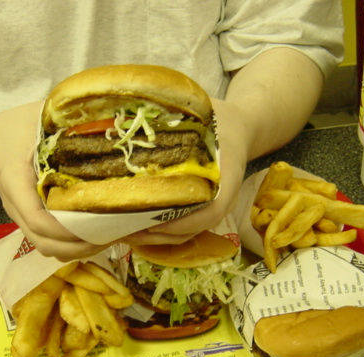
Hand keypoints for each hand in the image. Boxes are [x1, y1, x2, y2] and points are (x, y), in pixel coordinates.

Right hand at [0, 102, 109, 260]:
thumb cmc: (14, 127)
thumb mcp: (37, 115)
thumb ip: (65, 116)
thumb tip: (107, 116)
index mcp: (15, 179)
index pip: (35, 217)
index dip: (64, 229)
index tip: (95, 226)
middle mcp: (16, 205)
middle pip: (43, 242)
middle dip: (79, 246)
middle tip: (114, 235)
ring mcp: (22, 217)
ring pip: (47, 248)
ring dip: (78, 250)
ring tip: (110, 237)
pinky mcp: (32, 220)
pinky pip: (50, 243)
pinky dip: (73, 246)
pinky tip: (98, 235)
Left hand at [125, 97, 248, 244]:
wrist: (240, 129)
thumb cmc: (219, 120)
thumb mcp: (204, 113)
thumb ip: (177, 116)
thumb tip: (138, 111)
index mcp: (228, 175)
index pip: (212, 210)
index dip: (183, 222)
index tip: (152, 221)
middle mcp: (224, 198)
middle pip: (193, 229)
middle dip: (158, 234)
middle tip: (125, 230)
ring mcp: (214, 208)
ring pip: (186, 234)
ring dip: (154, 237)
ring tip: (124, 232)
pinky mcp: (202, 210)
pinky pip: (182, 229)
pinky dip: (159, 232)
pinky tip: (134, 226)